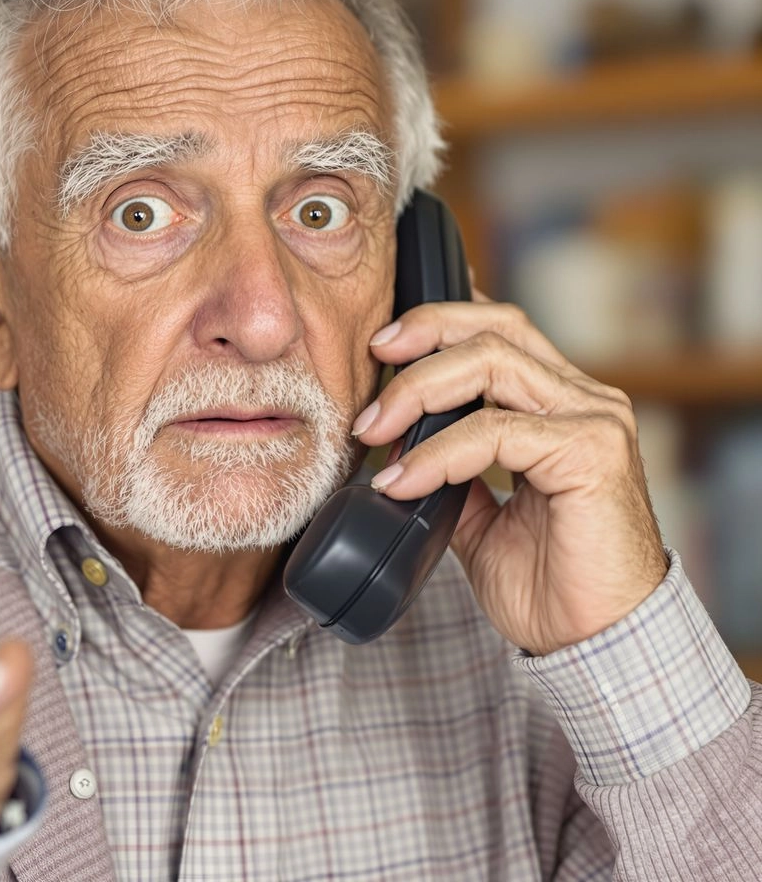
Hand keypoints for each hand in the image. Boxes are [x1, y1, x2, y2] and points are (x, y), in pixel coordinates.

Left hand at [352, 293, 668, 656]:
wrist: (596, 645)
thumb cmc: (551, 583)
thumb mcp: (483, 517)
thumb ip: (454, 472)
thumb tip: (397, 448)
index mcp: (561, 404)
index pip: (500, 330)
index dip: (439, 323)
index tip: (382, 344)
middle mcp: (584, 400)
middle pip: (497, 328)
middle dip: (424, 333)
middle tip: (372, 359)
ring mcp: (593, 421)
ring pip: (492, 363)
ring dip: (418, 391)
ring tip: (373, 428)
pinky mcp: (591, 453)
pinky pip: (494, 432)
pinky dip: (436, 453)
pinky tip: (403, 480)